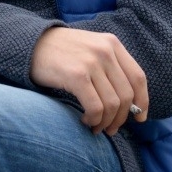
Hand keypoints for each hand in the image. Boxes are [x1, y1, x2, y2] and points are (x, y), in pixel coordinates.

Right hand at [30, 28, 147, 134]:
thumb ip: (110, 67)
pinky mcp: (76, 75)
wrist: (29, 43)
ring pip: (112, 104)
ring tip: (95, 127)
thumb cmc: (61, 51)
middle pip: (126, 95)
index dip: (142, 101)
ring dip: (106, 122)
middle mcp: (105, 51)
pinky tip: (85, 121)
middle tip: (110, 129)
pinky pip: (95, 107)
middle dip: (120, 118)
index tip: (139, 117)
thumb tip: (129, 104)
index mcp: (112, 44)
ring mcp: (91, 62)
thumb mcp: (90, 48)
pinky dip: (93, 120)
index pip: (138, 77)